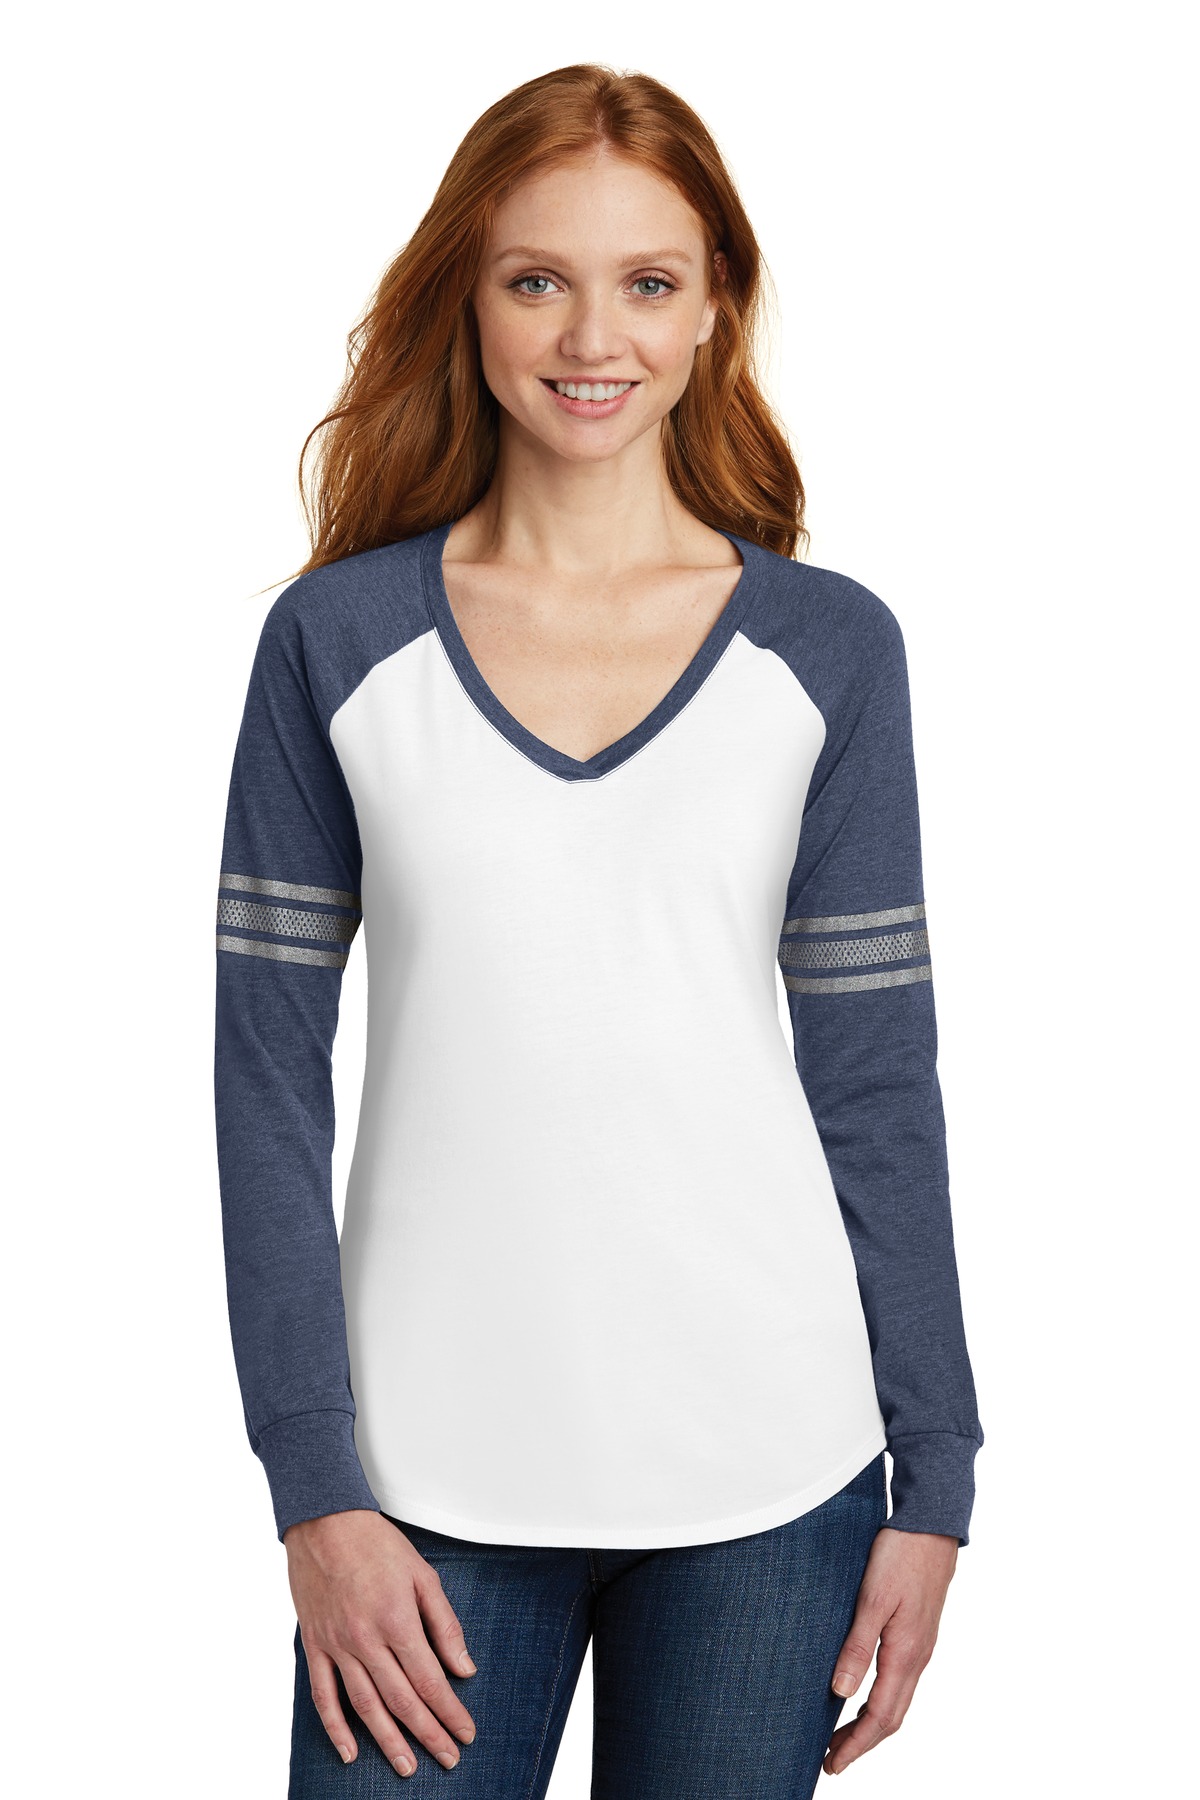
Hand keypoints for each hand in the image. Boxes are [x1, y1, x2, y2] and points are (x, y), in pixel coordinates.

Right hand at [285, 1509, 477, 1777]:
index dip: (450, 1712)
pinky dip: (335, 1728)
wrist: (325, 1522)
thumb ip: (444, 1624)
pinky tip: (350, 1751)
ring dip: (388, 1740)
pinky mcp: (315, 1645)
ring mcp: (337, 1645)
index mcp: (397, 1621)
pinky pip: (323, 1695)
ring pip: (364, 1706)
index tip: (465, 1733)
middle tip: (448, 1759)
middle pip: (401, 1701)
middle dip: (428, 1735)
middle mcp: (366, 1639)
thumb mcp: (423, 1575)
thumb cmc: (376, 1544)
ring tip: (406, 1767)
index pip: (430, 1681)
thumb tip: (464, 1667)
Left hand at [823, 1525, 957, 1775]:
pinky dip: (881, 1698)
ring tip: (842, 1734)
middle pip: (891, 1715)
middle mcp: (917, 1656)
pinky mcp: (918, 1631)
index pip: (880, 1716)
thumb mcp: (872, 1599)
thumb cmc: (900, 1555)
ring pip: (897, 1699)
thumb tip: (841, 1692)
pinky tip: (863, 1692)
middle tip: (831, 1759)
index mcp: (906, 1654)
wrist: (932, 1524)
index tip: (832, 1764)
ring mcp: (920, 1645)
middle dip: (862, 1742)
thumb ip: (857, 1646)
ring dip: (870, 1722)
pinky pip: (900, 1679)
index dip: (856, 1745)